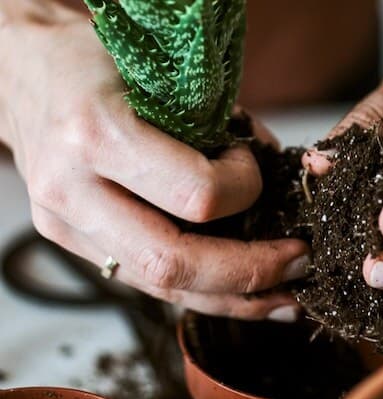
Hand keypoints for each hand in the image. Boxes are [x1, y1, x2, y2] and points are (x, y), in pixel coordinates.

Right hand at [0, 8, 308, 320]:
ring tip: (283, 300)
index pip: (195, 194)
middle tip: (300, 264)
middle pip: (173, 264)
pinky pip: (145, 280)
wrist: (24, 71)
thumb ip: (221, 125)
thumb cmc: (97, 60)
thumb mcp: (165, 75)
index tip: (255, 168)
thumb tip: (273, 166)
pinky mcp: (72, 241)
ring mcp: (66, 224)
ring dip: (232, 299)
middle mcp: (73, 190)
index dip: (246, 190)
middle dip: (250, 273)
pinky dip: (199, 291)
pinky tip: (238, 294)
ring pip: (160, 288)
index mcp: (97, 134)